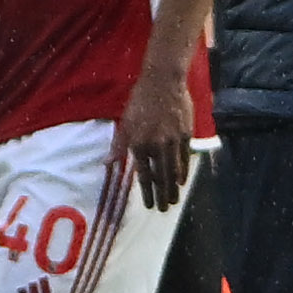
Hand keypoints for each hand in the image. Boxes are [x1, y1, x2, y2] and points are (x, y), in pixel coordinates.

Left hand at [114, 61, 196, 210]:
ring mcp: (172, 141)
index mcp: (138, 143)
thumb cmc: (140, 101)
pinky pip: (185, 158)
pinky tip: (182, 181)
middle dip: (162, 195)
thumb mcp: (124, 123)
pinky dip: (184, 171)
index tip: (149, 205)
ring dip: (173, 188)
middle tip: (164, 209)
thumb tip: (107, 164)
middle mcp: (155, 145)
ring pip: (174, 170)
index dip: (147, 192)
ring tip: (174, 201)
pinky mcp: (185, 135)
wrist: (163, 83)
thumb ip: (118, 145)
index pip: (143, 174)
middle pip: (160, 176)